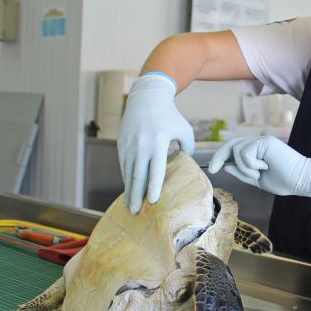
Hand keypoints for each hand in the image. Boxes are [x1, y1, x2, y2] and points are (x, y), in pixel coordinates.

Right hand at [117, 73, 194, 212]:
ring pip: (128, 172)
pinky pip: (124, 165)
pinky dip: (126, 178)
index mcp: (159, 141)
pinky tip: (129, 189)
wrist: (146, 98)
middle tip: (136, 212)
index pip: (155, 169)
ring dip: (129, 190)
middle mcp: (142, 144)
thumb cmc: (170, 115)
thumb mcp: (184, 129)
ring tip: (131, 206)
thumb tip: (186, 164)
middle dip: (137, 195)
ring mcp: (129, 144)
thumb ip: (188, 148)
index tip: (152, 201)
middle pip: (138, 175)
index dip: (153, 186)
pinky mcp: (122, 144)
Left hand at [208, 136, 310, 201]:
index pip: (235, 149)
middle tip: (213, 170)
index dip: (222, 157)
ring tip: (260, 173)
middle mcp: (258, 143)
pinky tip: (265, 167)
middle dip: (219, 157)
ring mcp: (262, 141)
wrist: (301, 179)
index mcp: (257, 151)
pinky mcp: (264, 142)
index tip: (213, 169)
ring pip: (237, 151)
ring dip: (245, 168)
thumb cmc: (285, 181)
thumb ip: (242, 172)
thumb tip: (226, 167)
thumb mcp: (257, 179)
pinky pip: (245, 154)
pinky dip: (251, 165)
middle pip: (231, 144)